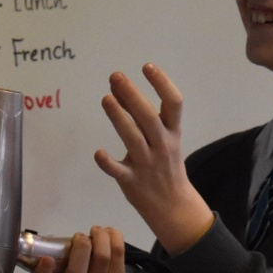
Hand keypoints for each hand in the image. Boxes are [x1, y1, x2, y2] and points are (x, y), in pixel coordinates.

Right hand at [28, 225, 125, 272]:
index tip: (47, 259)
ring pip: (101, 259)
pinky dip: (113, 236)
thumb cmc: (70, 264)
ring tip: (96, 231)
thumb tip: (55, 240)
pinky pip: (118, 253)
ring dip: (100, 237)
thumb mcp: (57, 260)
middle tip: (80, 236)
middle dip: (81, 247)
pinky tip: (108, 233)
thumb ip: (54, 252)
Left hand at [93, 64, 214, 254]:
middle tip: (115, 76)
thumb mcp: (164, 138)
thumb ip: (142, 114)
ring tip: (106, 98)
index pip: (174, 103)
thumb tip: (119, 87)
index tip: (147, 66)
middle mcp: (162, 145)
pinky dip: (108, 162)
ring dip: (119, 117)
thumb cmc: (165, 165)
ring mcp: (147, 164)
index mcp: (172, 133)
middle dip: (132, 94)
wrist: (173, 206)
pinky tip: (98, 153)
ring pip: (133, 138)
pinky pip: (119, 171)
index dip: (162, 83)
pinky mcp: (132, 182)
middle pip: (148, 117)